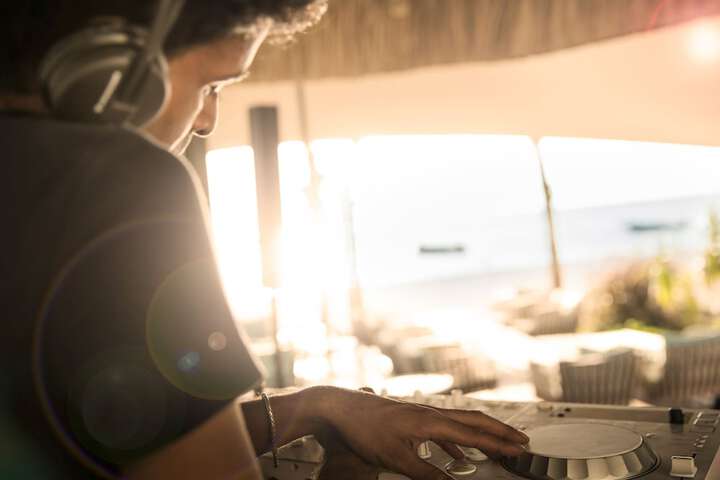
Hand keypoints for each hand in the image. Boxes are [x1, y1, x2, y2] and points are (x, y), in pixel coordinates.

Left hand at [306, 387, 528, 479]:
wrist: (341, 407)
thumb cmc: (365, 428)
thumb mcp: (396, 458)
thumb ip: (426, 474)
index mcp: (431, 421)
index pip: (473, 433)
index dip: (498, 442)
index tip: (519, 448)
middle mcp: (430, 413)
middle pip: (473, 421)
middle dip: (499, 431)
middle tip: (521, 440)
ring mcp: (421, 413)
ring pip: (460, 422)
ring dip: (481, 433)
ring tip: (497, 446)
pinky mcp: (412, 417)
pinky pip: (444, 428)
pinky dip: (458, 440)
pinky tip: (457, 455)